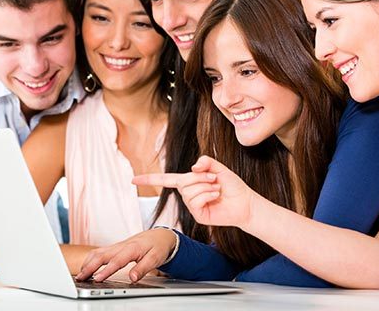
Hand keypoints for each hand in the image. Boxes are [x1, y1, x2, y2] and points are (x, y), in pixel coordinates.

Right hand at [76, 228, 176, 282]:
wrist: (160, 235)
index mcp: (132, 248)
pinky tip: (87, 267)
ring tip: (80, 274)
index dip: (106, 270)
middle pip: (101, 255)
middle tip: (81, 278)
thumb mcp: (155, 258)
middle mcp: (122, 246)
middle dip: (90, 266)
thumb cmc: (158, 246)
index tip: (97, 279)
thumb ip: (143, 268)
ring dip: (88, 262)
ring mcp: (117, 246)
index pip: (116, 261)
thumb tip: (133, 278)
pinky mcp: (115, 247)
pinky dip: (91, 259)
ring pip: (98, 252)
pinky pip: (100, 252)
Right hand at [133, 155, 254, 227]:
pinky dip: (208, 194)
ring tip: (217, 189)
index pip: (165, 180)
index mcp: (189, 182)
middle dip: (200, 177)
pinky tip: (216, 196)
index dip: (149, 179)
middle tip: (215, 179)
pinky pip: (196, 201)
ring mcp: (192, 206)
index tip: (133, 180)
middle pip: (182, 181)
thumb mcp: (219, 168)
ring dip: (206, 186)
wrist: (244, 202)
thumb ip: (206, 162)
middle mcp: (187, 194)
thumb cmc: (232, 186)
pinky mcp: (198, 215)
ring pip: (189, 191)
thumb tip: (193, 167)